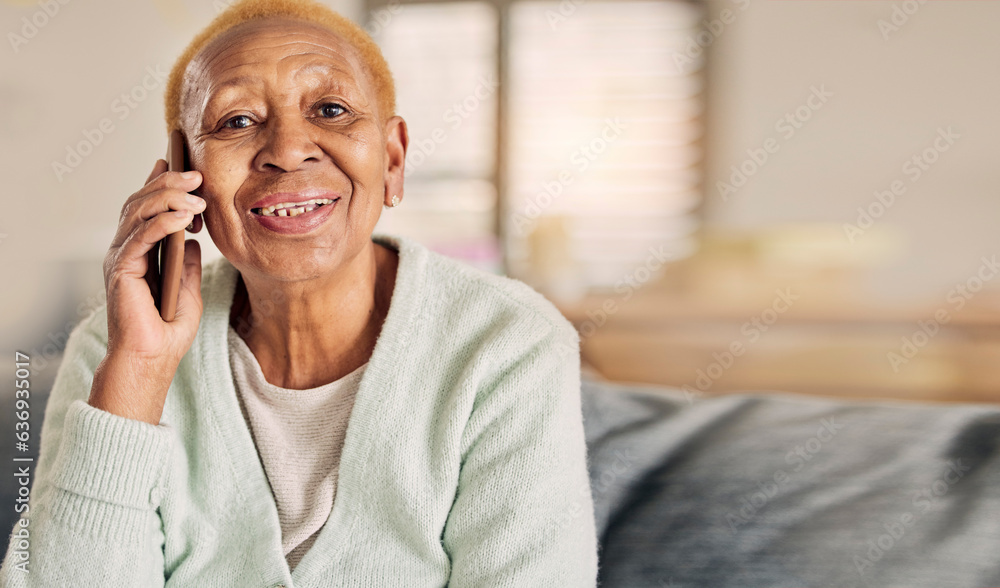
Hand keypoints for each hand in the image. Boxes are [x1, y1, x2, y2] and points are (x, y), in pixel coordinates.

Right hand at [89, 159, 204, 424]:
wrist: (153, 358)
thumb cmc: (168, 330)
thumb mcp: (188, 288)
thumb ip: (186, 262)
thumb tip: (191, 238)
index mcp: (139, 251)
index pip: (146, 207)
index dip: (159, 182)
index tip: (180, 163)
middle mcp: (125, 250)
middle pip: (141, 202)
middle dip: (169, 183)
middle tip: (196, 174)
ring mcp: (121, 258)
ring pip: (139, 213)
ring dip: (169, 197)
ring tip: (196, 192)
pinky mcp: (122, 270)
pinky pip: (142, 236)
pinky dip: (163, 222)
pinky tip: (184, 216)